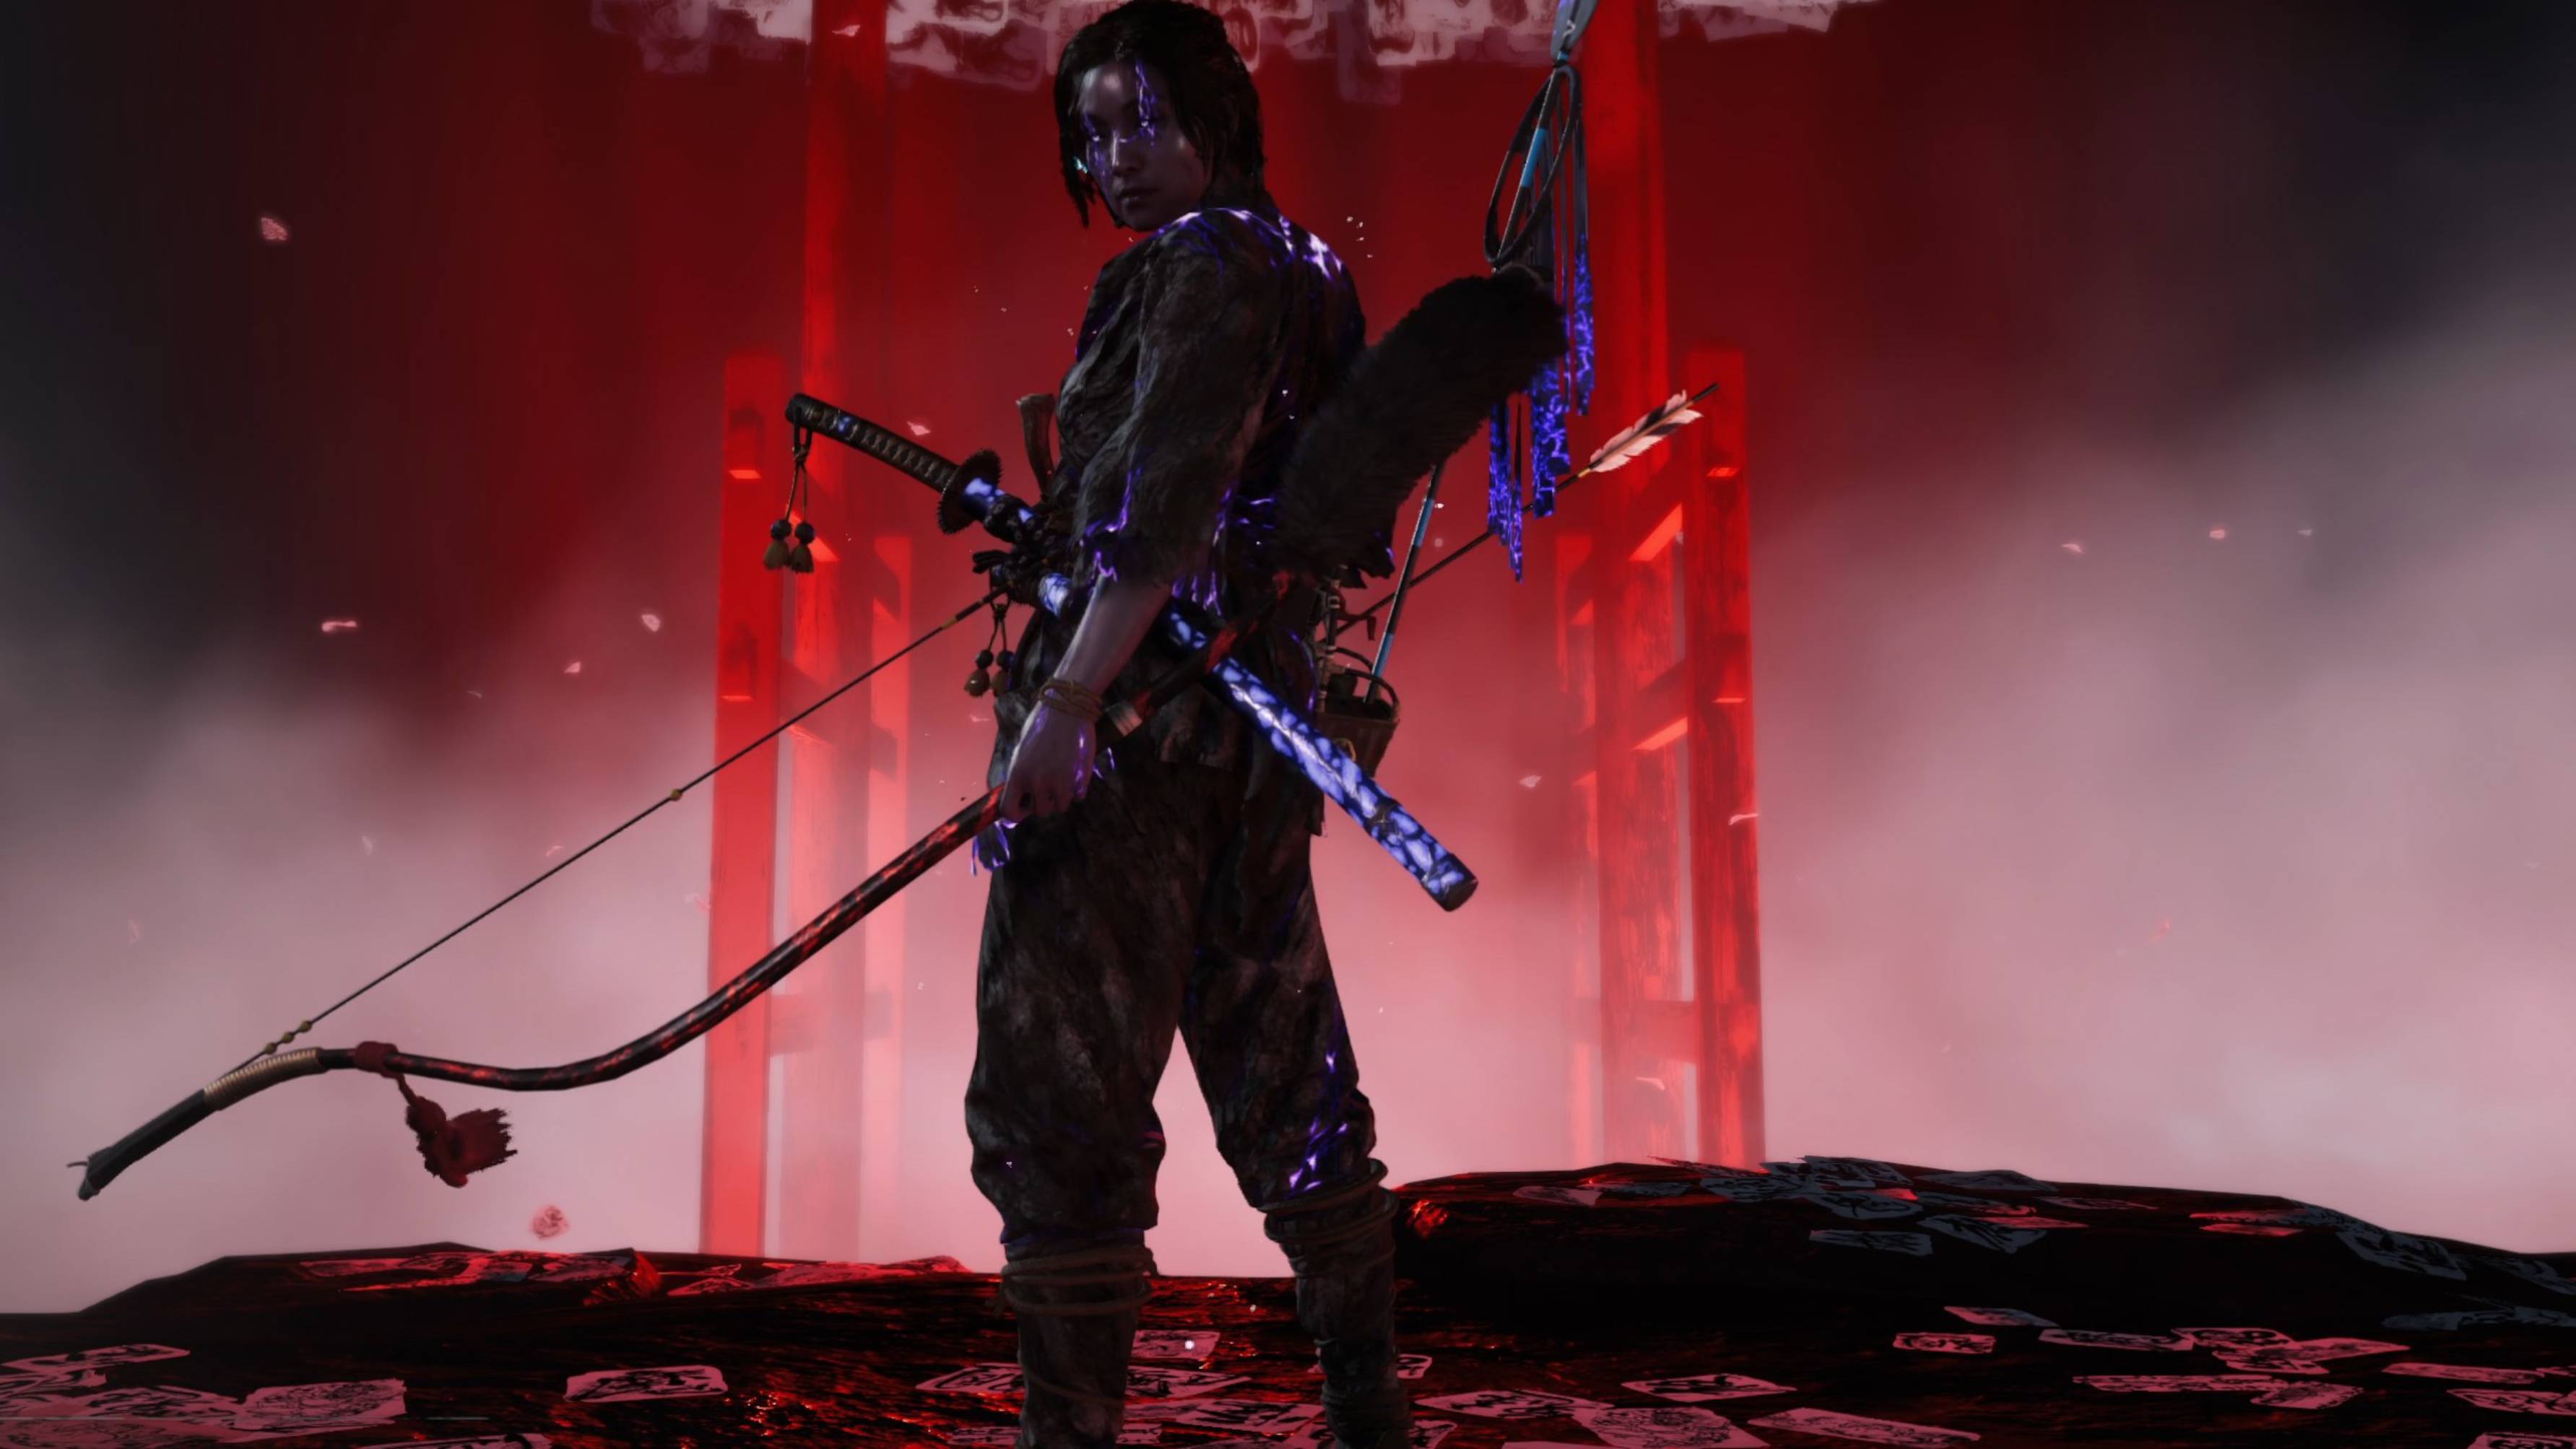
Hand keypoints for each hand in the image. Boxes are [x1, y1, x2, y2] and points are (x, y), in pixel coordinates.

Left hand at [998, 701, 1097, 821]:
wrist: (1067, 708)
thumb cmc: (1041, 725)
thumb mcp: (1021, 751)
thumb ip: (1021, 775)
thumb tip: (1021, 795)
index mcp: (1018, 774)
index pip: (1010, 811)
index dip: (1017, 813)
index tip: (1026, 807)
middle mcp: (1037, 782)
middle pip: (1041, 812)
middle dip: (1045, 802)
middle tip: (1049, 786)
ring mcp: (1060, 783)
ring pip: (1061, 807)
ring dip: (1062, 797)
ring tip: (1063, 778)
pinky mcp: (1080, 779)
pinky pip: (1078, 797)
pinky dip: (1077, 789)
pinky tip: (1075, 772)